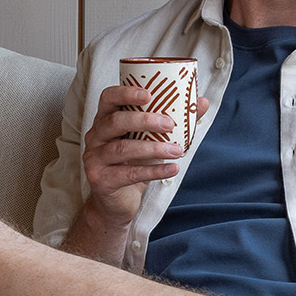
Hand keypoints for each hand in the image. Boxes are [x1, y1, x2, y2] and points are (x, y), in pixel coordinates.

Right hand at [80, 86, 209, 228]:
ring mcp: (94, 159)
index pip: (108, 98)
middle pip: (115, 121)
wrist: (116, 202)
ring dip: (153, 149)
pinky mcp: (100, 180)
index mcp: (105, 120)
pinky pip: (129, 174)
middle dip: (143, 120)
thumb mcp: (151, 141)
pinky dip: (153, 171)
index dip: (125, 93)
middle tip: (169, 124)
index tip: (149, 94)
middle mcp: (95, 136)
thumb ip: (173, 121)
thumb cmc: (133, 165)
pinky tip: (172, 169)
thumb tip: (201, 102)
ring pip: (123, 149)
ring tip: (177, 151)